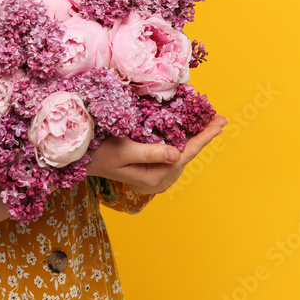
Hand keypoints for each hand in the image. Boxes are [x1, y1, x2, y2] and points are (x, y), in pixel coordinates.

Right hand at [87, 115, 226, 194]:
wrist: (81, 160)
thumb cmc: (98, 153)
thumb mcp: (123, 151)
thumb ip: (151, 153)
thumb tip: (178, 154)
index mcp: (155, 176)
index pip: (186, 153)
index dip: (204, 137)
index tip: (219, 123)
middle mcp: (158, 179)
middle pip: (188, 154)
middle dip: (203, 135)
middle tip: (219, 119)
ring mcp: (155, 176)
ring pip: (181, 154)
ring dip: (194, 138)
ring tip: (209, 124)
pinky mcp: (150, 169)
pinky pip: (172, 154)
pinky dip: (182, 141)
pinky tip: (187, 132)